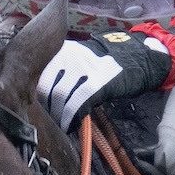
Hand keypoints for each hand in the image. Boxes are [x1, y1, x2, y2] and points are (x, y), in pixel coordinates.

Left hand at [36, 33, 172, 129]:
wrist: (137, 57)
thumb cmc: (106, 60)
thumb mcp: (80, 56)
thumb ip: (61, 68)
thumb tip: (43, 92)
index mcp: (63, 50)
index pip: (39, 75)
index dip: (36, 94)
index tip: (37, 106)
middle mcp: (70, 58)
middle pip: (46, 88)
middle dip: (45, 107)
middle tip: (48, 118)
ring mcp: (83, 71)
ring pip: (59, 98)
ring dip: (56, 115)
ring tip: (60, 124)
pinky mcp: (96, 85)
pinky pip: (76, 105)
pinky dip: (70, 118)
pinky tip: (71, 124)